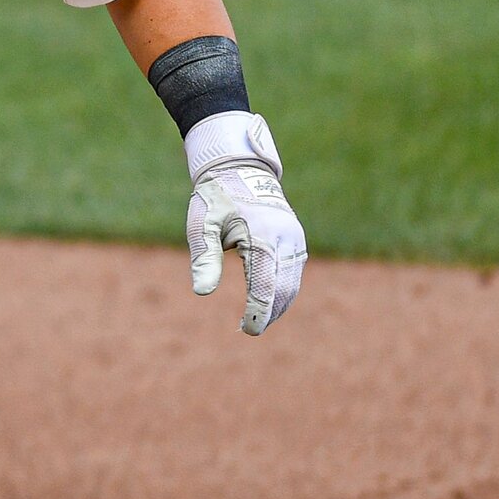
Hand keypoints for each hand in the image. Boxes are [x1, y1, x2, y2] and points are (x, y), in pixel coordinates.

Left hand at [183, 112, 307, 335]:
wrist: (238, 167)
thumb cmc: (215, 196)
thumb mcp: (202, 223)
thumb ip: (203, 257)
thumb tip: (202, 292)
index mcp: (263, 235)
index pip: (265, 285)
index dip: (258, 312)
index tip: (247, 330)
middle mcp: (286, 238)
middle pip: (285, 289)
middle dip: (269, 313)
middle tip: (249, 330)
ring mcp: (295, 238)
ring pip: (293, 282)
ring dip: (279, 304)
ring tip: (257, 321)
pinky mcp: (296, 239)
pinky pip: (294, 272)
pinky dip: (284, 289)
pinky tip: (269, 301)